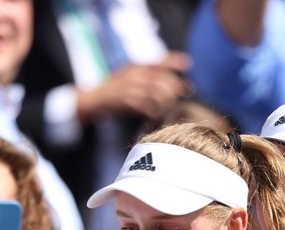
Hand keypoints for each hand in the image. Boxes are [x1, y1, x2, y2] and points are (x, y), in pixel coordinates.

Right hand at [77, 51, 191, 121]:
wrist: (95, 98)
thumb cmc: (117, 90)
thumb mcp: (132, 77)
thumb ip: (150, 78)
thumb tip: (177, 85)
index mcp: (137, 66)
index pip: (160, 60)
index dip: (175, 61)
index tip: (188, 63)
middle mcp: (135, 74)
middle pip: (163, 79)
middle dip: (174, 89)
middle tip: (178, 96)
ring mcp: (130, 87)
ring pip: (157, 93)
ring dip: (166, 101)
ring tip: (167, 107)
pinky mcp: (126, 100)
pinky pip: (146, 105)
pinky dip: (153, 111)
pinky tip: (155, 114)